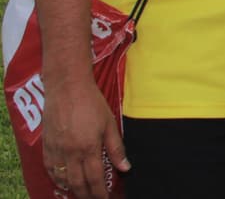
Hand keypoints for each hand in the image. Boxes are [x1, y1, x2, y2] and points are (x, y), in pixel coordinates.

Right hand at [42, 78, 128, 198]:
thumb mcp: (109, 124)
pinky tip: (63, 182)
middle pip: (78, 183)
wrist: (67, 87)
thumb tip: (125, 168)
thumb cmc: (91, 102)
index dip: (100, 193)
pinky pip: (50, 169)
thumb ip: (116, 148)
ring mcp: (56, 150)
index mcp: (89, 148)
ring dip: (72, 189)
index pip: (95, 179)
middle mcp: (70, 153)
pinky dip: (56, 179)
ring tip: (81, 194)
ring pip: (62, 179)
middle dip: (86, 195)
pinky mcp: (46, 145)